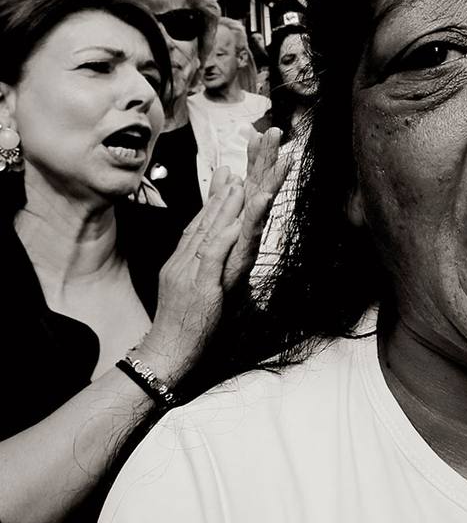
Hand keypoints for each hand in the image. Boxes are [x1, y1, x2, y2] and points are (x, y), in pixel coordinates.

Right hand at [136, 169, 245, 385]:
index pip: (201, 224)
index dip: (216, 199)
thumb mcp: (194, 289)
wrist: (167, 353)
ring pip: (211, 235)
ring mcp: (191, 274)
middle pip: (206, 222)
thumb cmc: (184, 325)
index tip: (230, 176)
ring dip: (227, 208)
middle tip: (238, 169)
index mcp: (184, 261)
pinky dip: (225, 240)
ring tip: (242, 184)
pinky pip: (213, 260)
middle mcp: (185, 262)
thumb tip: (215, 254)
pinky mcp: (201, 289)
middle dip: (225, 194)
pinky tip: (238, 224)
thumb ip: (203, 268)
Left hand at [223, 127, 287, 286]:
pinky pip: (251, 230)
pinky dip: (256, 213)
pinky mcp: (243, 253)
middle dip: (267, 159)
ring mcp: (247, 239)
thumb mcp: (214, 229)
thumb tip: (226, 171)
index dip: (256, 158)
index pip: (250, 181)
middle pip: (259, 186)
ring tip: (282, 158)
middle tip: (275, 132)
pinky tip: (262, 196)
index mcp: (240, 217)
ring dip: (271, 181)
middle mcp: (246, 226)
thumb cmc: (210, 276)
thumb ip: (218, 199)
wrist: (200, 314)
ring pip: (261, 203)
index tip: (261, 133)